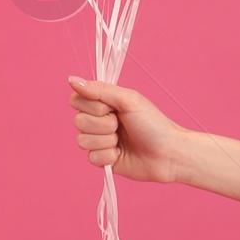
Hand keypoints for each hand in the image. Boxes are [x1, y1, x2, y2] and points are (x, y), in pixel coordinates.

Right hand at [70, 76, 190, 184]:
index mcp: (103, 103)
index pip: (76, 100)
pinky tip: (121, 154)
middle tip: (122, 125)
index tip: (111, 107)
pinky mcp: (103, 160)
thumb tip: (71, 79)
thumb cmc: (153, 124)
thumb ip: (98, 89)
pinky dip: (108, 156)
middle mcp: (99, 121)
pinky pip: (91, 158)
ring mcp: (100, 141)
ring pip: (83, 141)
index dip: (92, 106)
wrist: (168, 154)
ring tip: (123, 141)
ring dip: (106, 141)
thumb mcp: (128, 100)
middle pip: (78, 121)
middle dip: (103, 125)